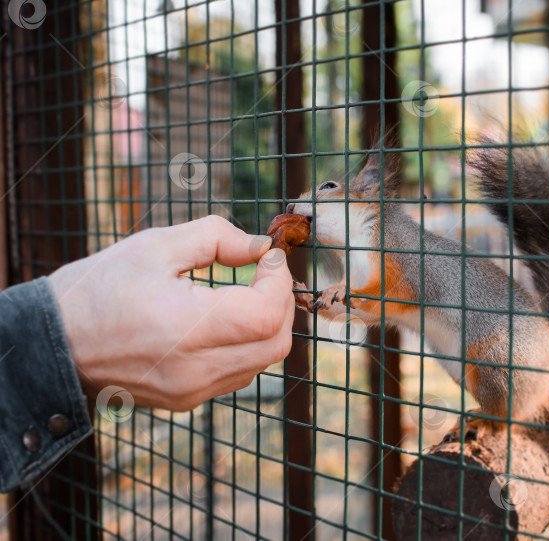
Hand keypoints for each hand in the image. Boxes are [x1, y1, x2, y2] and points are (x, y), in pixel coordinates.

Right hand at [48, 215, 294, 410]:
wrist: (52, 345)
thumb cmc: (99, 289)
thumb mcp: (154, 246)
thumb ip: (217, 239)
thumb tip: (262, 248)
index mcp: (186, 328)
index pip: (267, 314)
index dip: (280, 281)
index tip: (269, 256)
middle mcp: (195, 369)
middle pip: (276, 342)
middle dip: (282, 302)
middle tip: (267, 273)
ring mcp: (192, 391)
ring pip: (263, 361)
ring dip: (268, 324)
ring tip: (250, 292)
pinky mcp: (187, 400)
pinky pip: (239, 373)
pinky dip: (248, 344)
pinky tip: (228, 320)